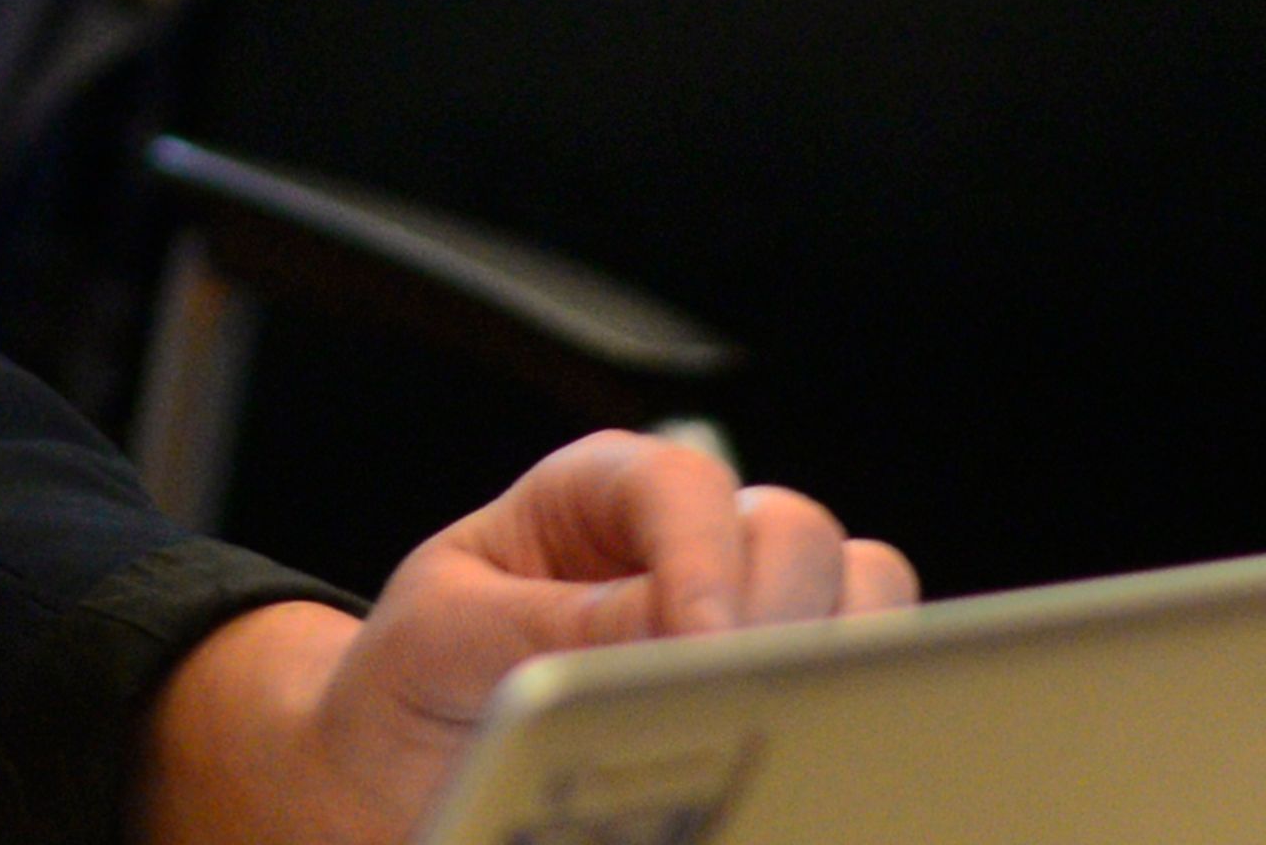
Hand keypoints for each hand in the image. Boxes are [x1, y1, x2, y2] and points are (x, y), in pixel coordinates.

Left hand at [144, 432, 915, 844]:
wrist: (396, 780)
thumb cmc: (411, 693)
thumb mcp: (443, 643)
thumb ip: (545, 626)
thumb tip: (668, 628)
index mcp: (595, 495)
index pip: (682, 485)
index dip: (703, 559)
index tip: (701, 650)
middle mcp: (685, 541)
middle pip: (795, 534)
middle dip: (777, 620)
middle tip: (741, 711)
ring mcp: (745, 613)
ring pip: (860, 593)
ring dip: (836, 660)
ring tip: (786, 739)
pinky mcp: (781, 693)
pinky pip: (868, 676)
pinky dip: (858, 712)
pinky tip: (812, 763)